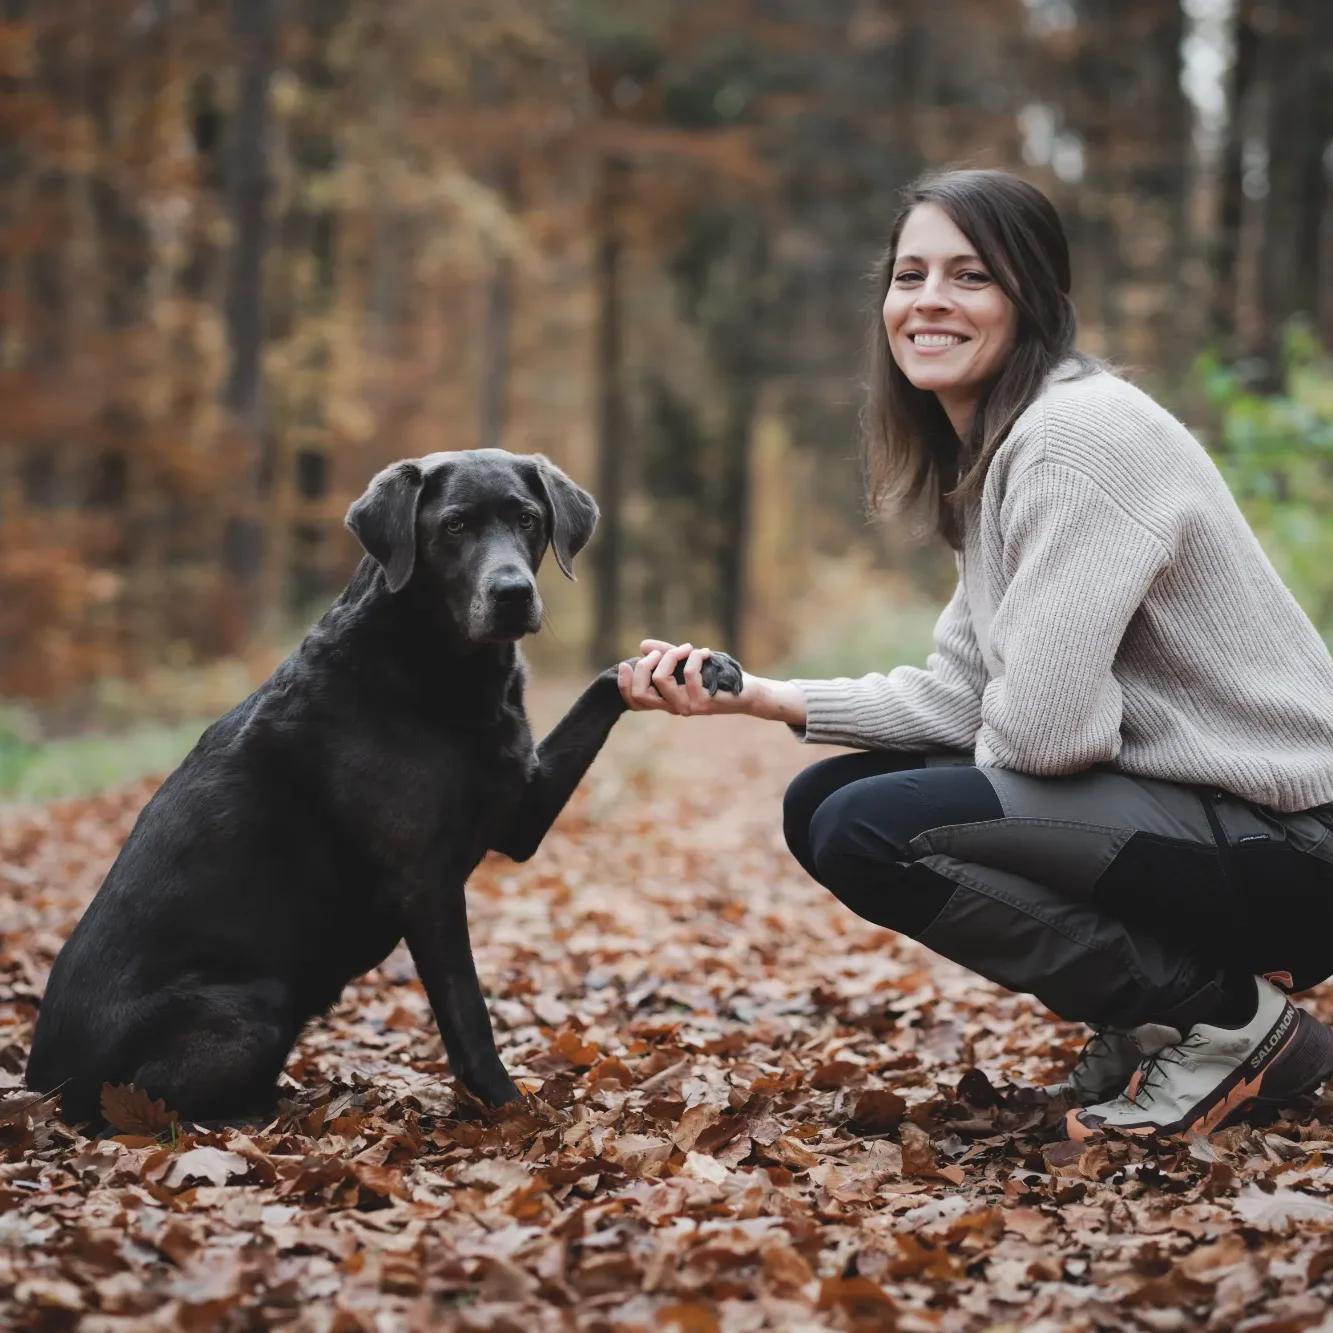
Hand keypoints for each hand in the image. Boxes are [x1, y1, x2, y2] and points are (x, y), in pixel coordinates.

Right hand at [617, 640, 746, 716]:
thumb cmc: (717, 676)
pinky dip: (694, 657)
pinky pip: (688, 674)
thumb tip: (643, 645)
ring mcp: (687, 707)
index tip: (626, 662)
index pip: (634, 700)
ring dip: (672, 656)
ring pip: (661, 679)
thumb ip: (665, 655)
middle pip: (640, 692)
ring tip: (688, 648)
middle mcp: (673, 707)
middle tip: (661, 652)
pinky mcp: (702, 703)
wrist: (746, 690)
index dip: (623, 683)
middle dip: (645, 665)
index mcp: (666, 700)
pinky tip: (704, 653)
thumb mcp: (687, 662)